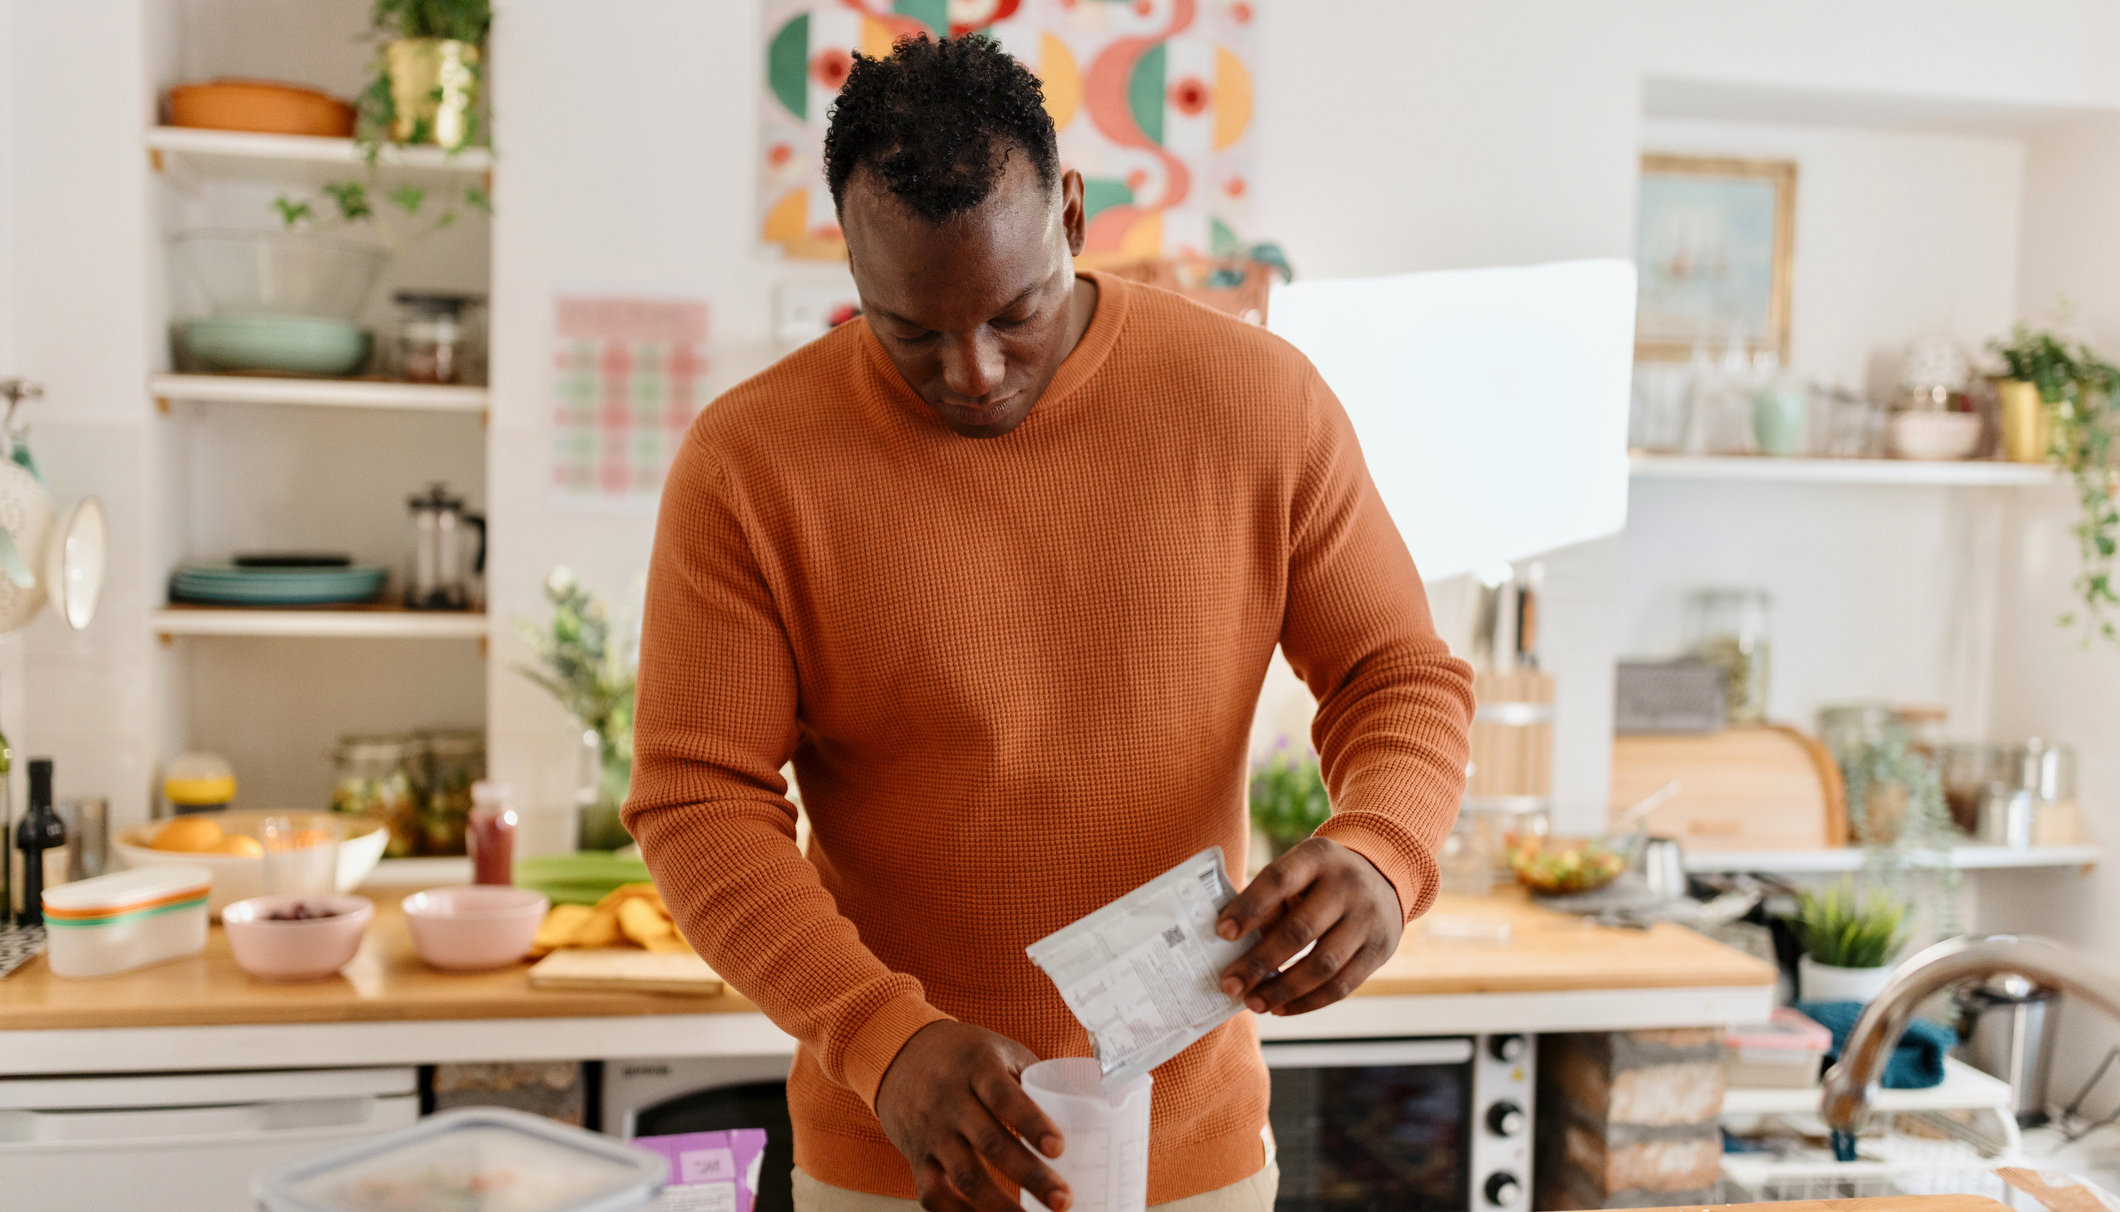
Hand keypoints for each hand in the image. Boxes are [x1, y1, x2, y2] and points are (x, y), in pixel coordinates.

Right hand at [875, 1020, 1071, 1211]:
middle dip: (1030, 1176)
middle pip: (990, 1143)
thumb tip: (1089, 1105)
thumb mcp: (998, 1051)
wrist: (899, 1053)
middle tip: (1063, 1200)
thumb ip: (1034, 1078)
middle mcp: (950, 1099)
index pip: (1005, 1096)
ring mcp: (931, 1130)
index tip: (1059, 1148)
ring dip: (1000, 1206)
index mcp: (977, 1066)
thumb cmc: (962, 1054)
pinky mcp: (915, 1156)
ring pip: (965, 1176)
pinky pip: (933, 1195)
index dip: (1032, 1123)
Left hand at [1215, 836, 1404, 1015]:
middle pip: (1300, 930)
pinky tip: (1281, 1008)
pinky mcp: (1379, 951)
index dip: (1249, 907)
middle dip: (1260, 962)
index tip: (1223, 933)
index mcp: (1318, 857)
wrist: (1383, 875)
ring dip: (1283, 990)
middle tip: (1230, 984)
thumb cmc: (1320, 878)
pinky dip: (1307, 1002)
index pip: (1279, 880)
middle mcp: (1348, 886)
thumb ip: (1272, 900)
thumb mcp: (1299, 870)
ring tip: (1253, 1003)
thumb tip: (1235, 946)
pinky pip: (1342, 986)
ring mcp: (1368, 919)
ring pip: (1323, 966)